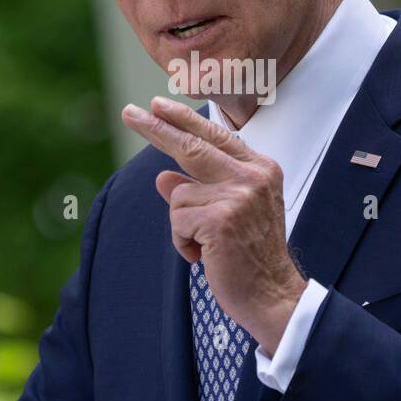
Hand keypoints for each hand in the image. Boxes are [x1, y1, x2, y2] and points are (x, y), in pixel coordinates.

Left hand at [121, 95, 307, 355]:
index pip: (215, 137)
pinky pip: (177, 221)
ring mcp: (238, 195)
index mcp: (259, 169)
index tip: (158, 106)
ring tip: (207, 246)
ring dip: (182, 225)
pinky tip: (205, 255)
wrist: (272, 294)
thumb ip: (199, 191)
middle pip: (192, 145)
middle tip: (128, 112)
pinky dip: (183, 242)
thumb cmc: (251, 256)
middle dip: (156, 129)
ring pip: (178, 195)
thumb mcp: (228, 215)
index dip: (184, 120)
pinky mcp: (220, 218)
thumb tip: (163, 178)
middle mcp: (252, 176)